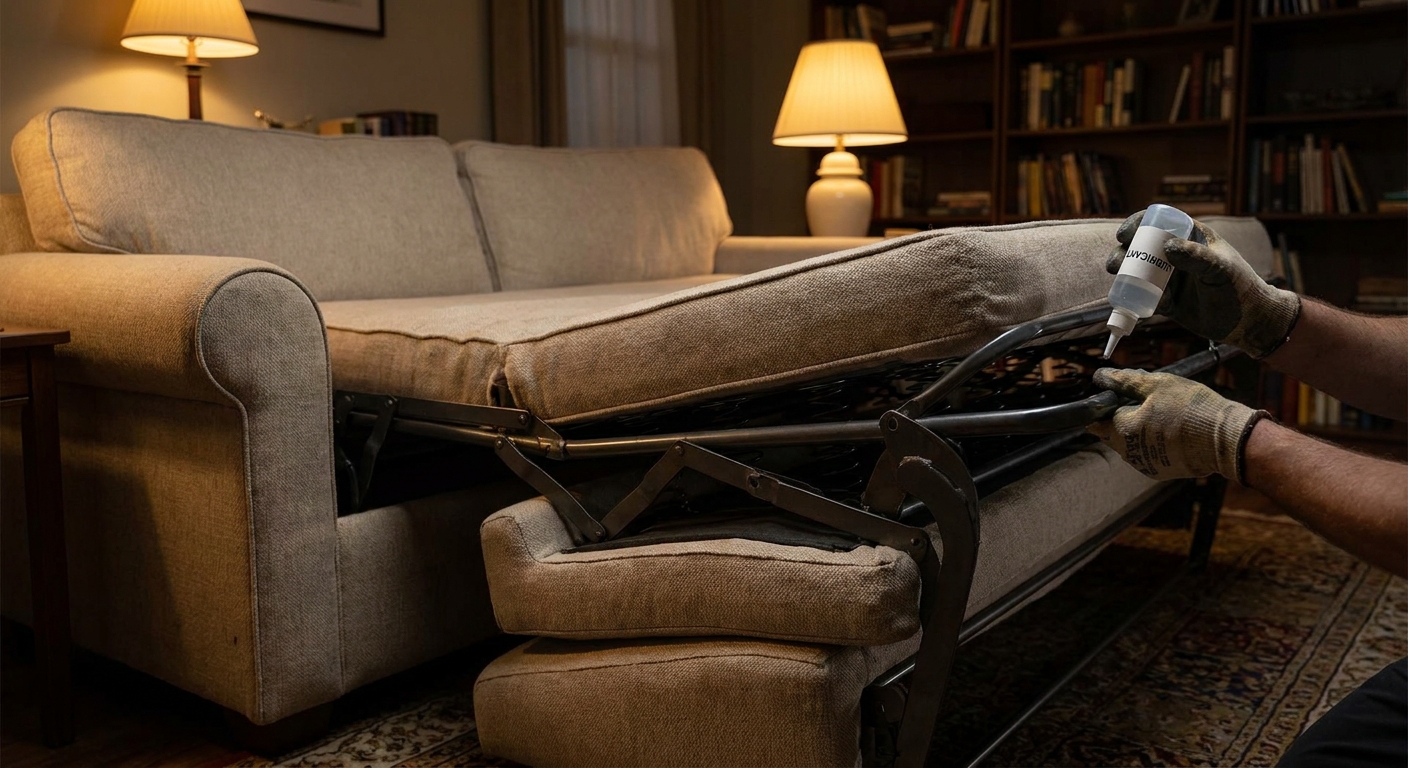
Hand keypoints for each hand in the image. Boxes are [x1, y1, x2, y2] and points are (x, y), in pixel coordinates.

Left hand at [1089, 368, 1266, 482]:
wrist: (1227, 439)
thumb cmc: (1193, 409)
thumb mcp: (1157, 384)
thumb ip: (1125, 381)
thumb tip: (1102, 376)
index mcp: (1123, 430)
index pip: (1097, 419)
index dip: (1104, 406)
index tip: (1117, 396)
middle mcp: (1129, 453)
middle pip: (1113, 433)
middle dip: (1122, 417)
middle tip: (1146, 402)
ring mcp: (1145, 465)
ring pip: (1131, 444)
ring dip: (1138, 430)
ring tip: (1164, 415)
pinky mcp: (1162, 472)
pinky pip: (1148, 454)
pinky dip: (1154, 443)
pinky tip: (1173, 431)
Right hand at [1107, 211, 1300, 358]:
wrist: (1247, 322)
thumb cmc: (1240, 288)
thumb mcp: (1220, 269)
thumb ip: (1197, 256)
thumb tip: (1167, 247)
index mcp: (1191, 237)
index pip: (1159, 222)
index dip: (1137, 224)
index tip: (1124, 235)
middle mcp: (1176, 254)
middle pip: (1140, 247)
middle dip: (1123, 253)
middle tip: (1116, 265)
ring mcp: (1170, 277)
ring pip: (1137, 271)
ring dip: (1123, 274)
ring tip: (1120, 282)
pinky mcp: (1166, 299)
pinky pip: (1144, 295)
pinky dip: (1135, 297)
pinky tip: (1138, 303)